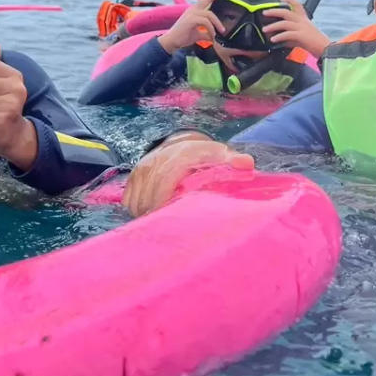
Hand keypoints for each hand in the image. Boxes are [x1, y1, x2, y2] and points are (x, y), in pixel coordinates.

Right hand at [121, 132, 253, 216]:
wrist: (182, 146)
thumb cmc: (205, 159)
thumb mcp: (221, 156)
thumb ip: (232, 161)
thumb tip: (246, 164)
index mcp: (181, 155)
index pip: (169, 174)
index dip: (167, 196)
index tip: (169, 216)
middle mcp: (157, 160)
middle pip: (151, 192)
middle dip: (159, 212)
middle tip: (171, 229)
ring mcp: (142, 170)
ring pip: (137, 200)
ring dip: (149, 214)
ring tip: (164, 225)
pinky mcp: (132, 179)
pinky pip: (129, 202)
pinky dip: (138, 211)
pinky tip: (152, 217)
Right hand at [158, 0, 228, 53]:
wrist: (172, 41)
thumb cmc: (183, 37)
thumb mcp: (198, 34)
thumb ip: (206, 33)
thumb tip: (215, 37)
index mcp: (194, 11)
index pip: (205, 0)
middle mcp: (193, 9)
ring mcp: (191, 14)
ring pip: (209, 14)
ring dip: (217, 23)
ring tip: (221, 31)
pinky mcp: (191, 20)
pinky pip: (206, 22)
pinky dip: (211, 29)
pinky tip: (212, 36)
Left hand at [262, 0, 330, 57]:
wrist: (326, 49)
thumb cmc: (315, 44)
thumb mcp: (302, 36)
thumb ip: (290, 35)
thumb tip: (278, 37)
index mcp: (304, 19)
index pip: (297, 5)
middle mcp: (303, 21)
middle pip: (286, 12)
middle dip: (274, 11)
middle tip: (265, 13)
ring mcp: (302, 28)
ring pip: (284, 23)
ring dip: (273, 26)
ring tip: (265, 29)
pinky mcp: (301, 36)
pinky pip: (287, 34)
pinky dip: (279, 36)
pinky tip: (273, 40)